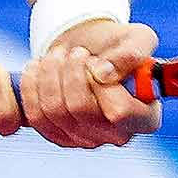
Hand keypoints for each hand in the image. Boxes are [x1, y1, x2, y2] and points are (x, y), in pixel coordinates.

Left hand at [19, 18, 160, 147]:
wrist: (89, 49)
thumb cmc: (118, 46)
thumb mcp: (137, 38)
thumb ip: (132, 52)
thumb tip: (105, 74)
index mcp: (145, 118)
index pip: (120, 112)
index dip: (103, 83)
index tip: (98, 62)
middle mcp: (117, 136)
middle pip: (81, 110)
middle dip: (72, 71)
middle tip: (76, 52)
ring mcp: (86, 140)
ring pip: (55, 110)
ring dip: (51, 72)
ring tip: (58, 55)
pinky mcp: (58, 136)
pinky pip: (35, 115)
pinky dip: (32, 84)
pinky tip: (39, 66)